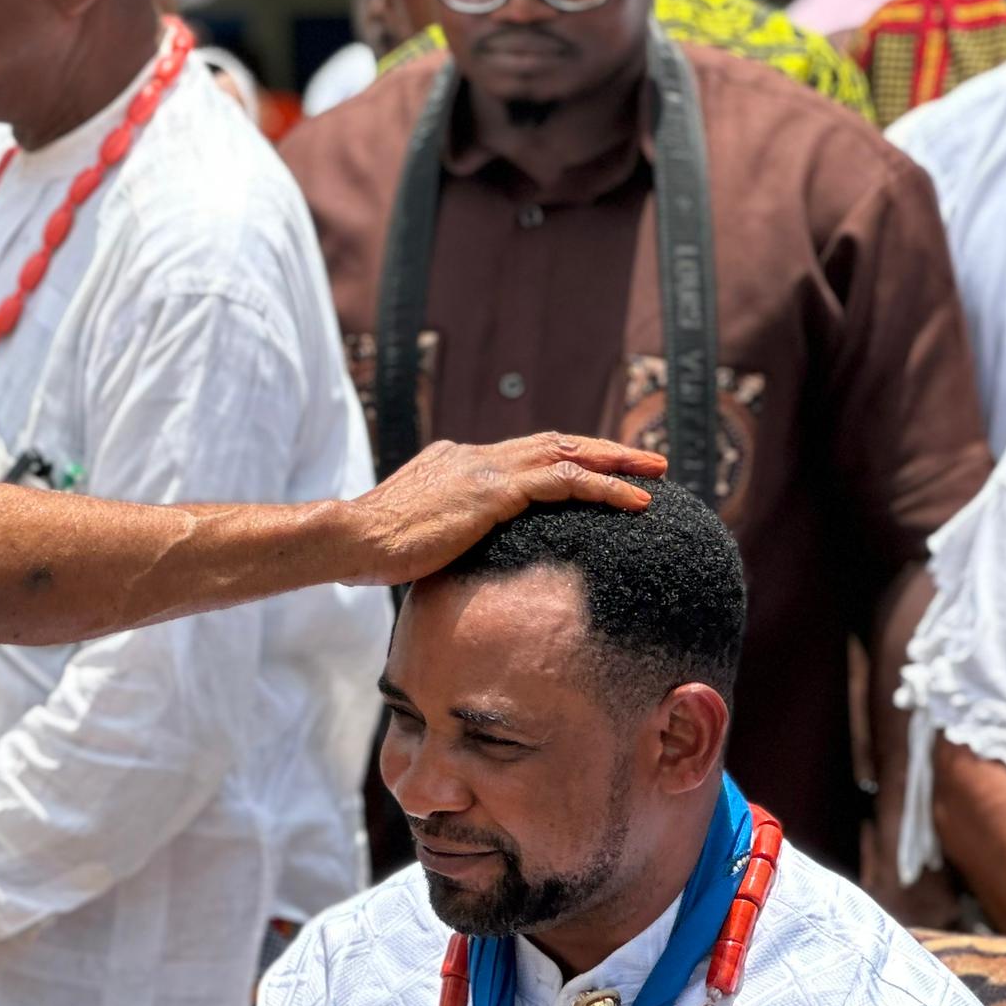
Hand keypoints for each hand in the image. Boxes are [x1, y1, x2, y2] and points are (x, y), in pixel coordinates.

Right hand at [350, 433, 669, 587]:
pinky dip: (605, 488)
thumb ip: (444, 537)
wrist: (351, 539)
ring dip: (616, 463)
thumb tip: (453, 562)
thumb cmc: (370, 552)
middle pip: (553, 443)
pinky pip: (565, 481)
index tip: (596, 471)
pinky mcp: (494, 488)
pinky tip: (634, 502)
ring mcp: (484, 467)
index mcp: (455, 462)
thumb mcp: (416, 538)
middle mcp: (473, 454)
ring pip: (568, 453)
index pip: (523, 454)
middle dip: (603, 451)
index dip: (565, 460)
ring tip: (654, 474)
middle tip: (644, 461)